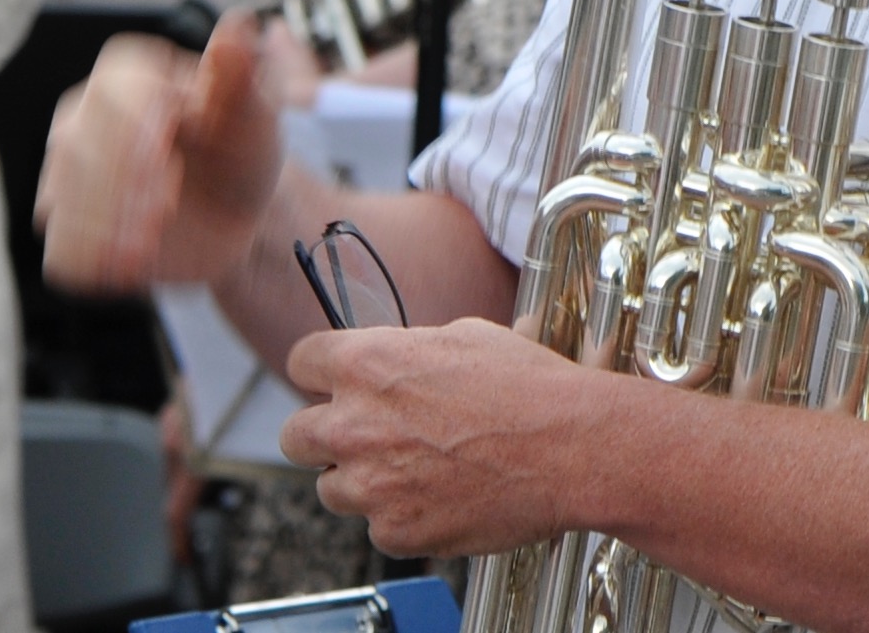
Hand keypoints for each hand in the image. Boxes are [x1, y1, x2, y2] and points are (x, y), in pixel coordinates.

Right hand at [37, 8, 288, 291]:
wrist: (236, 212)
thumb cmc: (242, 148)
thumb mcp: (255, 111)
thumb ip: (244, 72)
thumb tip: (240, 24)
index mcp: (126, 76)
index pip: (111, 92)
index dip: (136, 125)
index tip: (167, 151)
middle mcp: (82, 120)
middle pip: (78, 149)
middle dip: (124, 182)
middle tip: (167, 204)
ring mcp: (66, 178)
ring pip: (62, 200)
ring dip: (108, 224)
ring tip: (151, 237)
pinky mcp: (70, 231)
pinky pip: (62, 250)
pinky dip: (95, 259)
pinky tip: (131, 264)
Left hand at [281, 317, 605, 554]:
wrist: (572, 448)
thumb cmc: (531, 390)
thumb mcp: (468, 338)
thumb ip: (412, 352)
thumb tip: (403, 355)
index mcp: (366, 364)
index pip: (300, 363)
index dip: (320, 374)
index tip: (333, 385)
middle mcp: (355, 424)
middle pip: (296, 436)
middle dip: (324, 436)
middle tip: (364, 438)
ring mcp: (371, 484)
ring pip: (332, 490)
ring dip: (363, 482)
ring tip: (415, 472)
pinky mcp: (395, 531)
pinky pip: (378, 528)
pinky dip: (403, 518)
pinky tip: (442, 498)